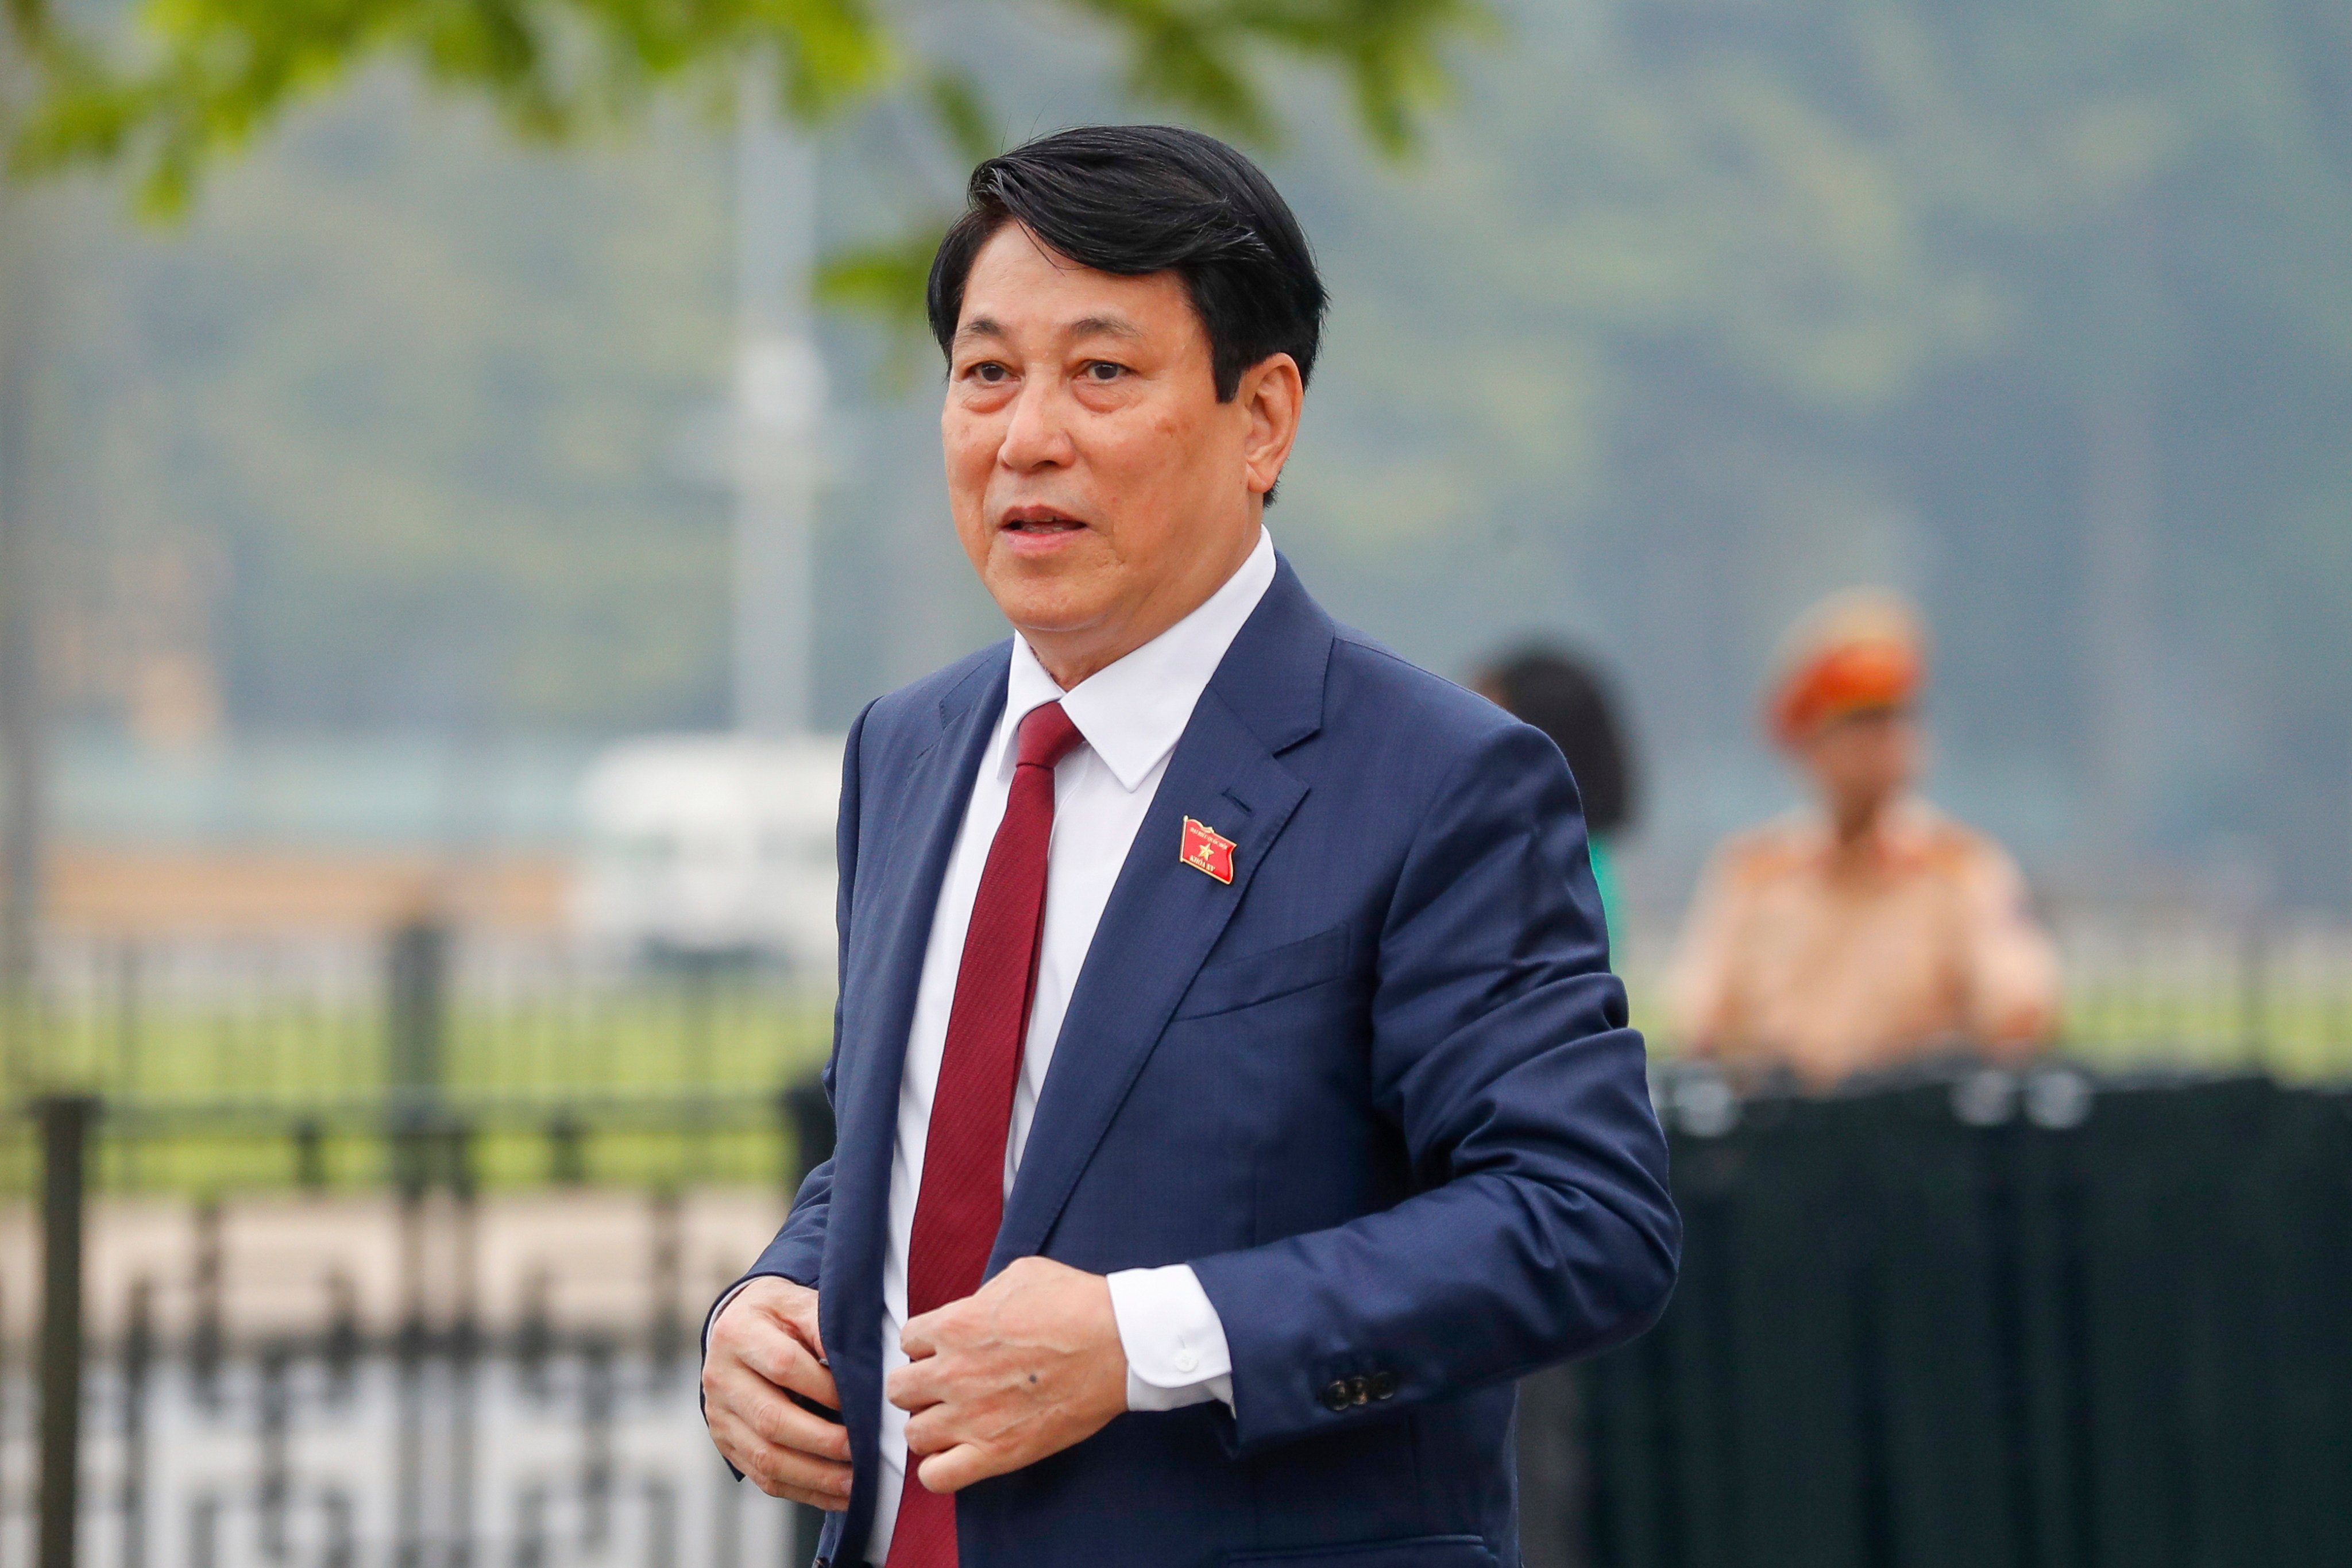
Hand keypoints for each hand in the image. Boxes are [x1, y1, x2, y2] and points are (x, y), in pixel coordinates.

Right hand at [702, 1277, 853, 1507]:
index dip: (826, 1389)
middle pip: (772, 1419)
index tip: (865, 1401)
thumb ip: (824, 1326)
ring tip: (858, 1482)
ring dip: (816, 1476)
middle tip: (867, 1450)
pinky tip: (838, 1495)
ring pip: (766, 1457)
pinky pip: (763, 1477)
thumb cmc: (780, 1316)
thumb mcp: (799, 1302)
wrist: (738, 1326)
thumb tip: (855, 1364)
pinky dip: (804, 1490)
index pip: (784, 1366)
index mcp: (738, 1333)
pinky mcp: (727, 1444)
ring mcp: (718, 1416)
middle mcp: (720, 1377)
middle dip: (825, 1441)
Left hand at [887, 1256, 1127, 1493]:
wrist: (1120, 1344)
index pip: (908, 1340)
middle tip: (946, 1385)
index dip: (927, 1345)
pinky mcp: (996, 1453)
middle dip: (919, 1386)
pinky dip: (940, 1469)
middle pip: (900, 1389)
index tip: (946, 1349)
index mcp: (955, 1325)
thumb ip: (981, 1296)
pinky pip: (936, 1477)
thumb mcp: (1020, 1274)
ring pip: (913, 1434)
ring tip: (955, 1420)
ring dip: (930, 1426)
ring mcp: (971, 1417)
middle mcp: (953, 1373)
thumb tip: (972, 1310)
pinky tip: (959, 1454)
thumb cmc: (1076, 1303)